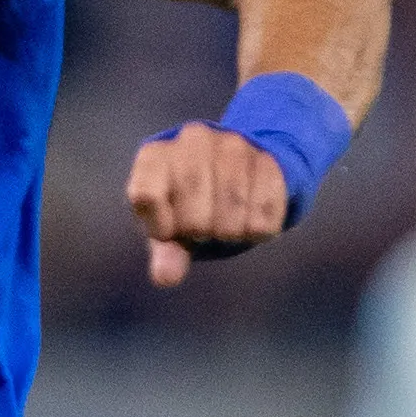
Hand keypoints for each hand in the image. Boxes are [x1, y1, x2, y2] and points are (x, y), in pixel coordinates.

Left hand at [127, 123, 290, 288]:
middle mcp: (193, 139)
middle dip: (198, 233)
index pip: (146, 197)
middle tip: (202, 228)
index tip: (169, 231)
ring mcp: (233, 144)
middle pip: (194, 216)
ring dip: (230, 232)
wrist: (236, 177)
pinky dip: (257, 230)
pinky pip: (265, 215)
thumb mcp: (170, 228)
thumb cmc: (187, 207)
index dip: (161, 228)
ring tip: (225, 222)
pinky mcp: (268, 159)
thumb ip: (165, 251)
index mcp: (156, 154)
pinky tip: (249, 218)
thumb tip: (166, 277)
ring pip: (233, 215)